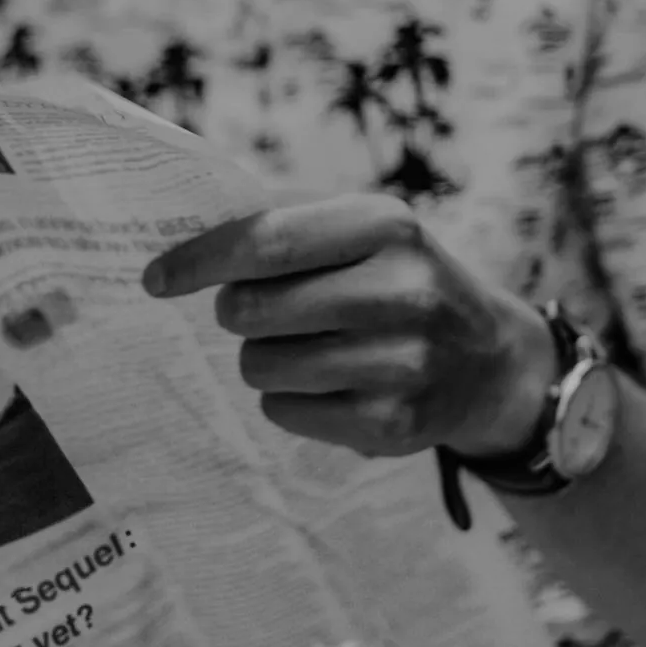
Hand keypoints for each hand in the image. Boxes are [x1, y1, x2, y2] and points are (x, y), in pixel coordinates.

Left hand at [142, 193, 556, 458]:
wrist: (489, 362)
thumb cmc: (399, 282)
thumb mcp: (365, 233)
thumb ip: (285, 224)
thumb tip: (181, 224)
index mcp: (386, 226)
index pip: (264, 241)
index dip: (198, 260)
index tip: (156, 277)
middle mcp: (401, 290)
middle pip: (250, 309)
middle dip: (235, 312)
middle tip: (258, 312)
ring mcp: (401, 362)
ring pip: (260, 364)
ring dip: (263, 357)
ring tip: (307, 348)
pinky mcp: (391, 423)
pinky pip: (283, 411)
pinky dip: (288, 399)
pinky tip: (331, 385)